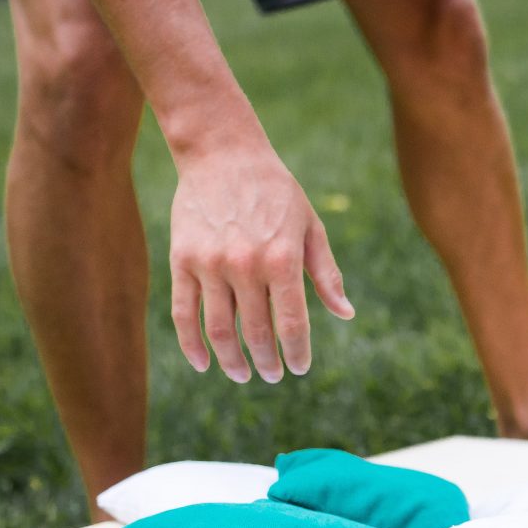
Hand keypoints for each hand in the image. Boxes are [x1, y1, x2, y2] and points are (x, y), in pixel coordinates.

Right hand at [168, 145, 355, 382]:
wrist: (223, 153)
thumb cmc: (276, 191)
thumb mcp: (309, 227)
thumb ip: (326, 273)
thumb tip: (346, 314)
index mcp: (282, 259)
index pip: (292, 323)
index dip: (297, 352)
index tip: (299, 368)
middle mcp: (246, 265)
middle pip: (256, 333)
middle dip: (267, 362)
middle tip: (273, 374)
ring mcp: (210, 264)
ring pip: (219, 331)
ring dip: (232, 362)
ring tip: (242, 374)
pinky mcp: (182, 260)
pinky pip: (184, 314)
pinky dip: (192, 345)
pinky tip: (203, 364)